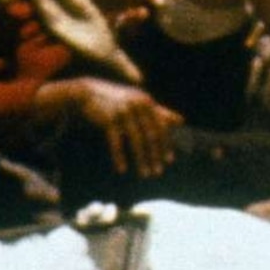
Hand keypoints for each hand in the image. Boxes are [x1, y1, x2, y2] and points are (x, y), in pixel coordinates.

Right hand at [45, 77, 181, 177]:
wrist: (88, 94)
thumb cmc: (118, 101)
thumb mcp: (140, 104)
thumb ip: (160, 112)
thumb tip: (181, 121)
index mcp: (147, 102)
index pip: (160, 127)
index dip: (165, 145)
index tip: (169, 161)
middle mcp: (137, 105)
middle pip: (150, 135)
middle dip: (155, 156)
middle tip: (157, 173)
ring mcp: (122, 112)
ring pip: (136, 141)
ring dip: (141, 160)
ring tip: (144, 175)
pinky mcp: (108, 119)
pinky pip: (116, 142)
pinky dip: (119, 157)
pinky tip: (122, 170)